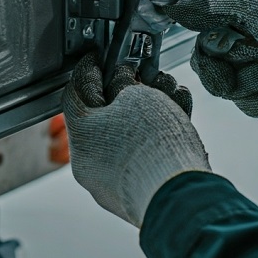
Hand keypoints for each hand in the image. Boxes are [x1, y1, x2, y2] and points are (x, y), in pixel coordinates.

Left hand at [62, 52, 209, 226]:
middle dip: (129, 92)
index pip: (76, 91)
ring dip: (148, 113)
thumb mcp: (138, 95)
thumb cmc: (154, 146)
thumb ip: (126, 84)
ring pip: (127, 138)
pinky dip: (157, 138)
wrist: (181, 198)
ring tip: (172, 94)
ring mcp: (111, 184)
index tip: (100, 58)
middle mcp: (89, 163)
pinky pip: (141, 159)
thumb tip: (124, 83)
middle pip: (105, 116)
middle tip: (146, 76)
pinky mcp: (135, 197)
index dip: (90, 69)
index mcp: (80, 135)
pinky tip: (180, 121)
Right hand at [163, 0, 257, 128]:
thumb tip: (175, 8)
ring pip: (227, 88)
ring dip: (257, 79)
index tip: (222, 41)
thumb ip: (207, 2)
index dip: (207, 41)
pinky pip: (249, 106)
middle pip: (207, 64)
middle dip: (236, 62)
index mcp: (241, 11)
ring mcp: (257, 68)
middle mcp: (246, 39)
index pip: (199, 30)